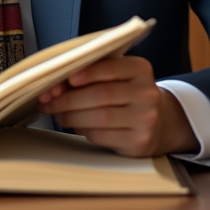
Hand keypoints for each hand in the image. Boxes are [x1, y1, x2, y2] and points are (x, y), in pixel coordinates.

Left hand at [37, 55, 199, 156]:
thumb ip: (94, 73)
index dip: (87, 73)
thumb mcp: (121, 77)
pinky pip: (102, 135)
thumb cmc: (129, 95)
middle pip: (100, 95)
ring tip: (58, 114)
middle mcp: (147, 93)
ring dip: (71, 116)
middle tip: (48, 101)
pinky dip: (84, 130)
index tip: (67, 78)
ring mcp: (146, 119)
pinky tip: (77, 126)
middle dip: (68, 99)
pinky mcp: (139, 141)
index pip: (111, 67)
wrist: (161, 122)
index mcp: (141, 69)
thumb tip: (56, 85)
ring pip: (99, 117)